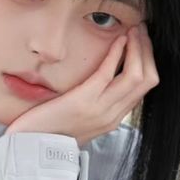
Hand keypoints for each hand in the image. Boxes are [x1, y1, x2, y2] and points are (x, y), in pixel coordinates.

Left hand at [5, 23, 158, 147]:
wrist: (32, 148)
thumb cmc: (50, 131)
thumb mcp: (80, 119)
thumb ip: (95, 103)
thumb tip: (102, 80)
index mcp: (113, 118)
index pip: (144, 88)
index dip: (148, 61)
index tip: (143, 42)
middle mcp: (112, 116)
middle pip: (147, 80)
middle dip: (147, 51)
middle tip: (141, 30)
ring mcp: (100, 110)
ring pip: (136, 75)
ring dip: (137, 47)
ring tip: (134, 30)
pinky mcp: (84, 101)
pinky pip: (109, 72)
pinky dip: (117, 52)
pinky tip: (118, 39)